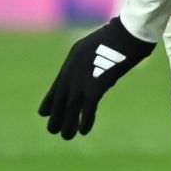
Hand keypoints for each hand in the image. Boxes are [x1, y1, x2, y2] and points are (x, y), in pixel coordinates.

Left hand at [38, 17, 154, 139]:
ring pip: (71, 107)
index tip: (44, 113)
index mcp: (71, 62)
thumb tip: (92, 82)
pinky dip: (86, 120)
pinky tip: (84, 131)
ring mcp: (83, 79)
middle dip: (56, 116)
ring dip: (68, 123)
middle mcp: (73, 72)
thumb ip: (89, 64)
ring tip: (66, 136)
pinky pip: (88, 107)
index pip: (56, 86)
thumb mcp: (95, 48)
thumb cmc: (117, 38)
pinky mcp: (96, 85)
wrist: (127, 34)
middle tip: (53, 130)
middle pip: (60, 99)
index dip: (50, 101)